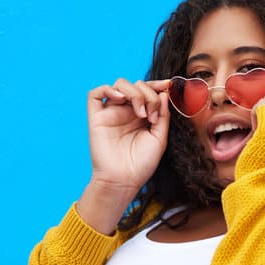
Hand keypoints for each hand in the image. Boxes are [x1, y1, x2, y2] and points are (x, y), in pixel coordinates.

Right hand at [86, 78, 170, 193]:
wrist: (124, 180)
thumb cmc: (141, 164)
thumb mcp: (159, 138)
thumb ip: (163, 115)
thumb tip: (164, 92)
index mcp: (142, 115)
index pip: (148, 91)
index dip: (158, 85)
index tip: (169, 85)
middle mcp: (126, 111)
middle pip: (136, 85)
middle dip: (149, 94)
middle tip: (152, 116)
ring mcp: (111, 113)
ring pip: (120, 84)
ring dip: (134, 93)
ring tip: (141, 114)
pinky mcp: (97, 117)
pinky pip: (96, 94)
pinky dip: (108, 89)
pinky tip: (120, 99)